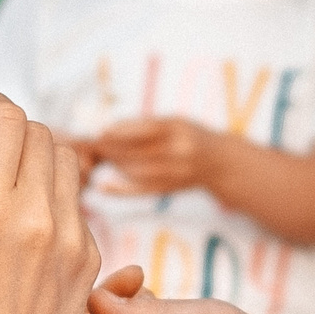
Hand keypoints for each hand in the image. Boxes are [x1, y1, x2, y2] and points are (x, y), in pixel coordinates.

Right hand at [0, 92, 99, 313]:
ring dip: (38, 155)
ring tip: (12, 179)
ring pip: (66, 158)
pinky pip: (74, 200)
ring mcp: (70, 236)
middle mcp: (34, 217)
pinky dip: (53, 196)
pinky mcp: (91, 255)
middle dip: (13, 128)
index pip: (6, 119)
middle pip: (40, 131)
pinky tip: (31, 225)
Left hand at [89, 116, 230, 196]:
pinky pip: (141, 190)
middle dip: (113, 149)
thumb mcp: (175, 123)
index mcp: (179, 128)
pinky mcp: (171, 189)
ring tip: (103, 159)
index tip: (101, 131)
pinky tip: (103, 187)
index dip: (121, 131)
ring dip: (115, 165)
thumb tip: (110, 129)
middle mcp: (179, 150)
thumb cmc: (190, 137)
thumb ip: (148, 125)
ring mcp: (176, 172)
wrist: (220, 163)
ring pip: (136, 171)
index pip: (145, 129)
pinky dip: (120, 189)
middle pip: (138, 151)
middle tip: (94, 146)